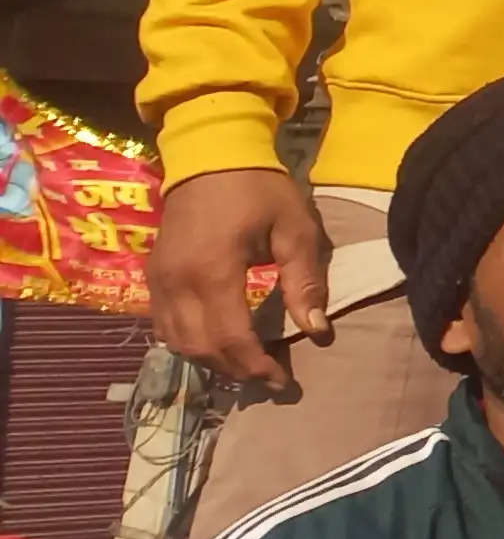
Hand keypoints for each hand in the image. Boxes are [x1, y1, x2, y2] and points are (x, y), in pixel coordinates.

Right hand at [148, 167, 330, 393]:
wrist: (210, 156)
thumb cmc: (260, 190)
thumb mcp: (295, 229)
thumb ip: (304, 282)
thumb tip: (316, 331)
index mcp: (213, 271)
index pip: (231, 337)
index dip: (256, 366)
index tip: (283, 382)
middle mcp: (176, 282)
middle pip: (200, 347)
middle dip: (235, 370)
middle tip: (269, 379)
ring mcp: (158, 280)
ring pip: (176, 341)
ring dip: (210, 361)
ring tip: (246, 366)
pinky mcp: (152, 276)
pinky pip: (163, 324)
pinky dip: (189, 343)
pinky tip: (217, 345)